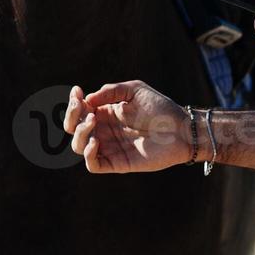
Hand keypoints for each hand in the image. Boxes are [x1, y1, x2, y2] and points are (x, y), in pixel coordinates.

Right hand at [62, 81, 190, 173]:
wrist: (182, 130)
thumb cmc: (161, 108)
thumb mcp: (135, 90)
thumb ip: (111, 91)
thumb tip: (88, 100)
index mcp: (107, 113)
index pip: (80, 111)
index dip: (74, 102)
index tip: (77, 91)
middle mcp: (105, 131)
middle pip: (74, 128)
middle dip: (72, 116)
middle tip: (83, 107)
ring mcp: (110, 147)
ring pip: (79, 146)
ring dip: (80, 132)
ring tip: (94, 120)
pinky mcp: (118, 163)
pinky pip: (93, 165)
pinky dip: (88, 154)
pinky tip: (96, 141)